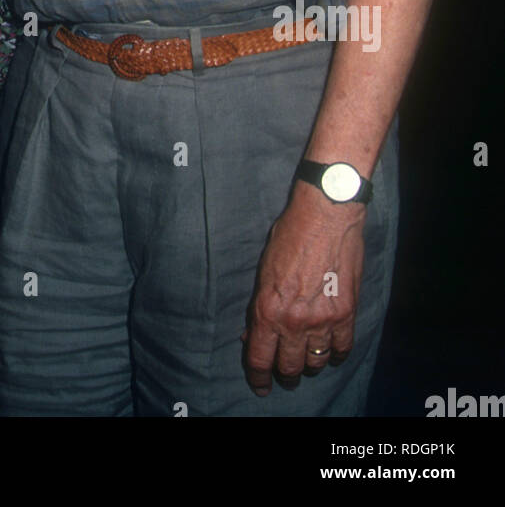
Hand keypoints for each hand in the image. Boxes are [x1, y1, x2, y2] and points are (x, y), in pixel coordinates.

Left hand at [242, 181, 365, 394]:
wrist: (326, 216)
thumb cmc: (290, 235)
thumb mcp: (263, 270)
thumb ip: (261, 305)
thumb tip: (255, 333)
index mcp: (268, 309)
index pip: (259, 358)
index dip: (258, 378)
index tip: (260, 385)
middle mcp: (294, 321)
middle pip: (288, 367)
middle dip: (284, 375)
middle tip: (284, 374)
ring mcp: (323, 320)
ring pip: (316, 362)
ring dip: (309, 365)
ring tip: (306, 361)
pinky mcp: (347, 314)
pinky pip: (342, 348)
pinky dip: (336, 355)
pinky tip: (331, 352)